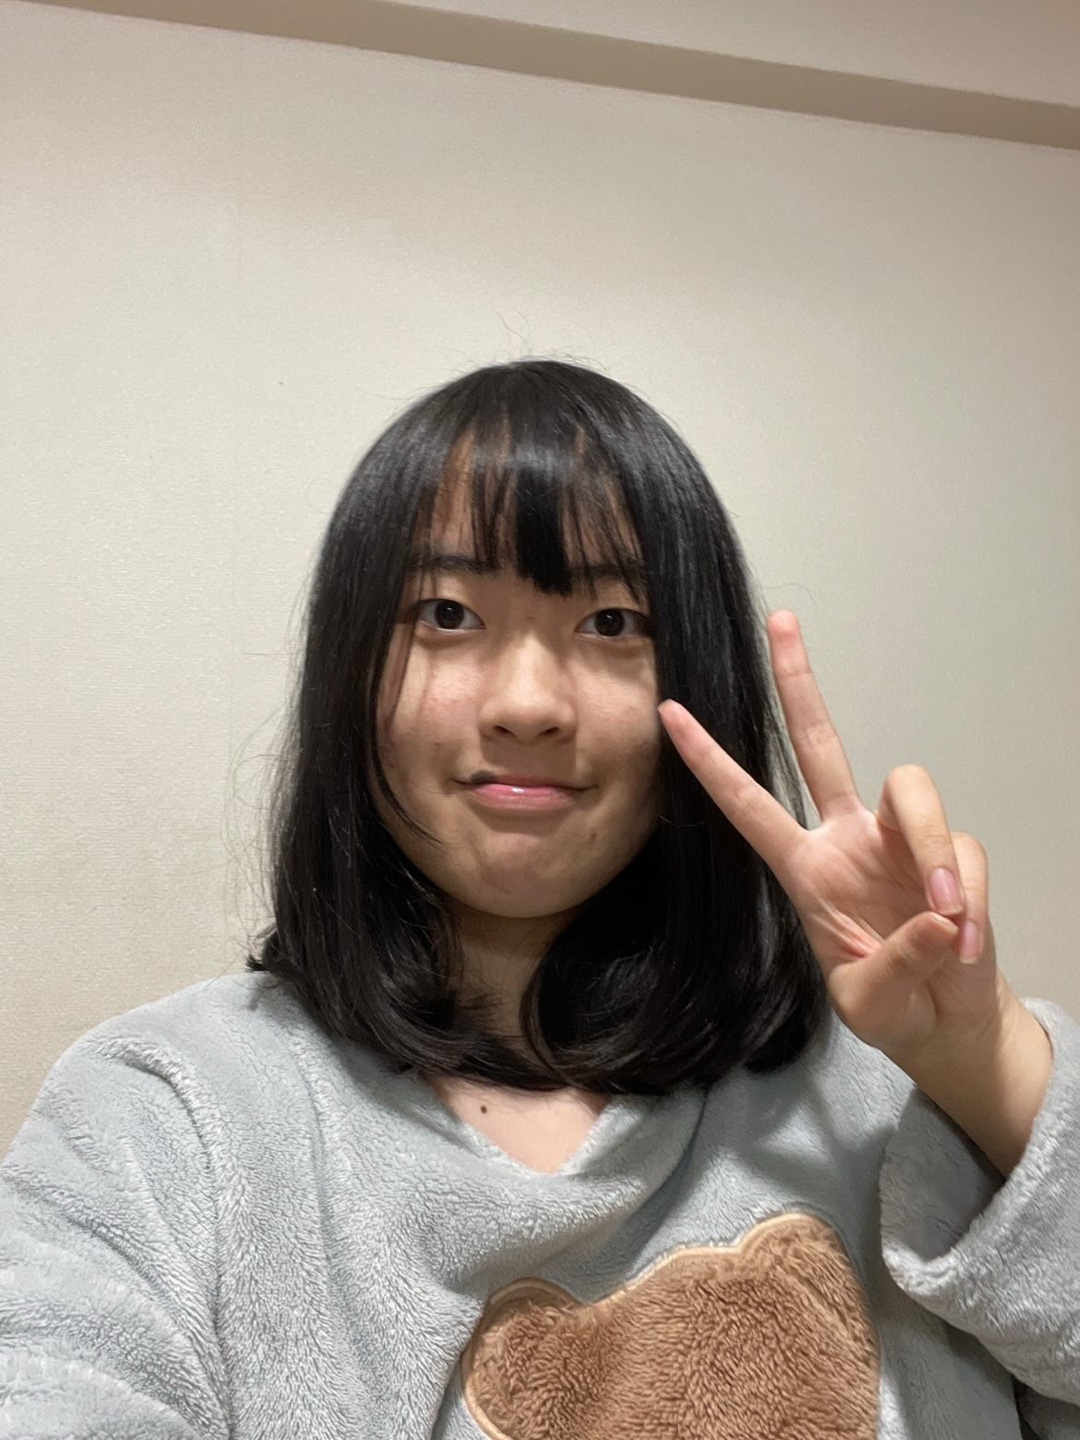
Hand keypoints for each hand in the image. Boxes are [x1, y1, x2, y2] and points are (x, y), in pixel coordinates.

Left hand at [658, 610, 1002, 1066]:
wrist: (947, 1023)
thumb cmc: (891, 1005)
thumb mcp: (869, 1004)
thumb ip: (893, 965)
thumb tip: (934, 917)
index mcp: (804, 869)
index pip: (748, 805)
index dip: (709, 763)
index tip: (669, 715)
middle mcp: (848, 838)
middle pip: (820, 743)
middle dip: (799, 684)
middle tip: (780, 623)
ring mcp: (901, 841)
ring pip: (914, 790)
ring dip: (934, 853)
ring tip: (945, 922)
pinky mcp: (953, 854)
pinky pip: (964, 855)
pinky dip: (969, 900)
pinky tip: (963, 943)